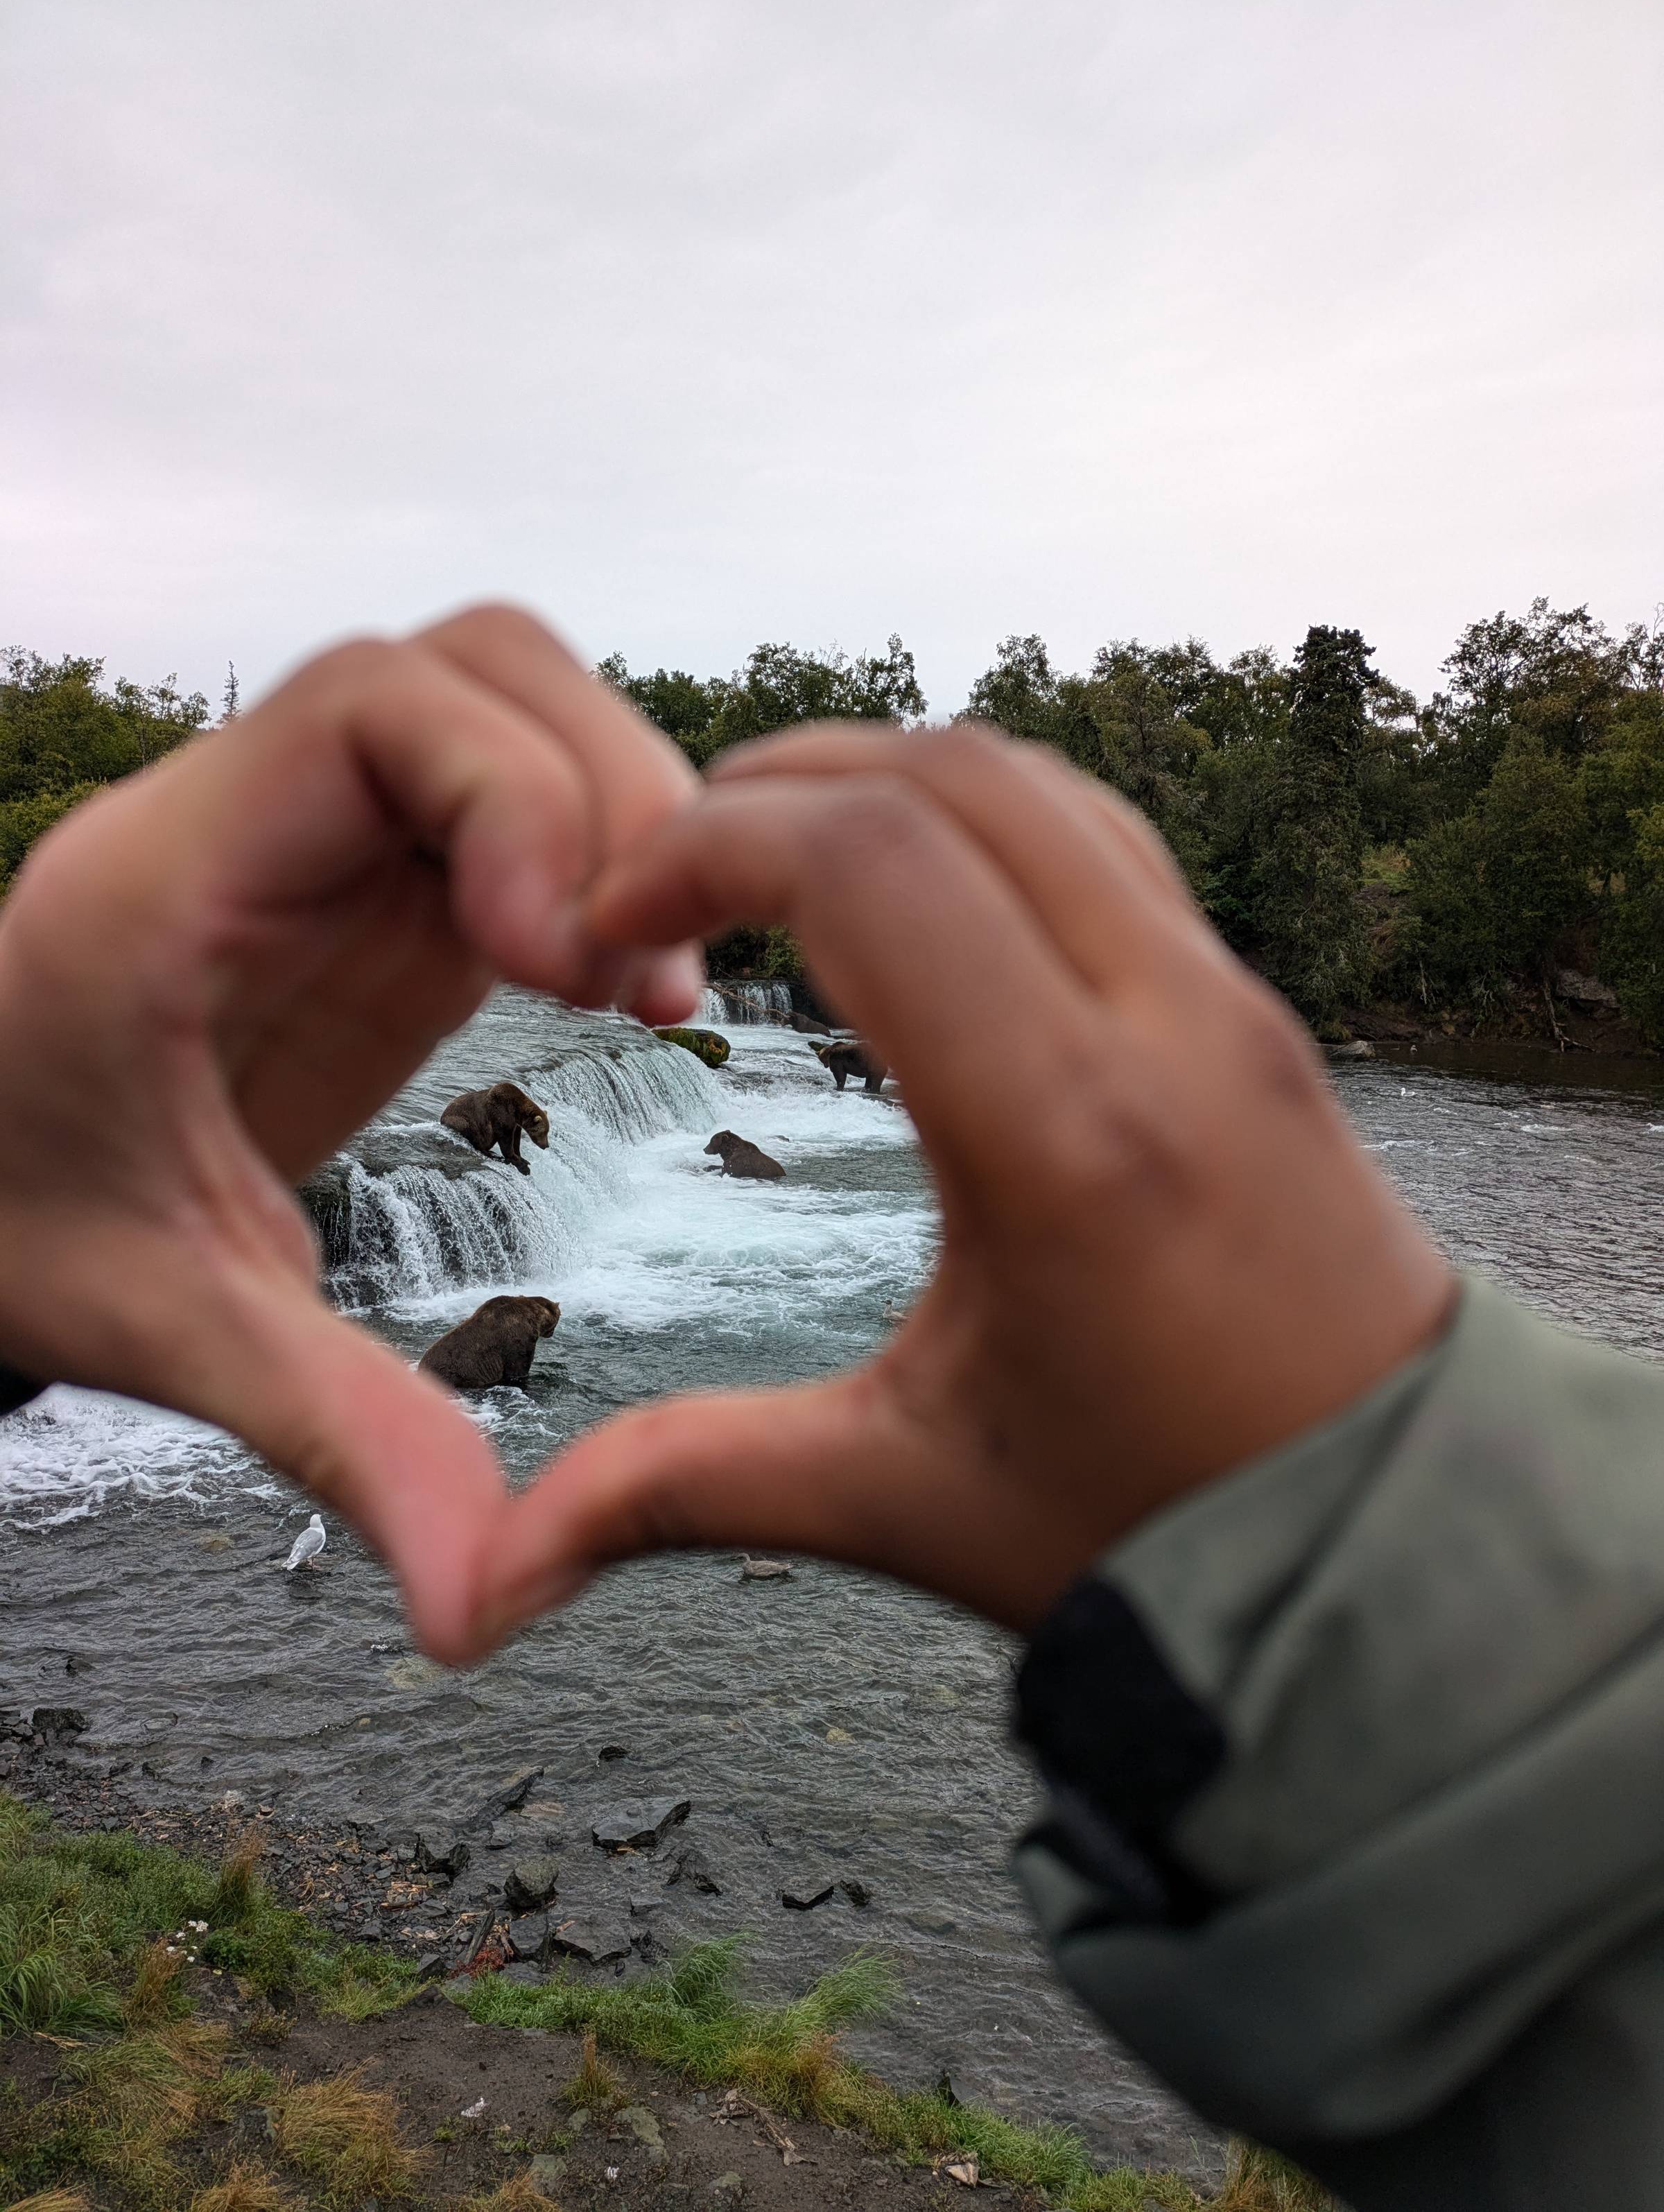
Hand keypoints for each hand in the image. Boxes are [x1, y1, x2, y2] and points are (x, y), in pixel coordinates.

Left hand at [0, 605, 698, 1659]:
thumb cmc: (11, 1222)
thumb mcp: (165, 1327)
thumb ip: (333, 1434)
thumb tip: (480, 1607)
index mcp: (171, 879)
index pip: (370, 705)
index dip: (513, 795)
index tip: (569, 966)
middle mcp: (253, 821)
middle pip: (474, 668)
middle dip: (602, 793)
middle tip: (648, 984)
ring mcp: (323, 843)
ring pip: (509, 711)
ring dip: (615, 818)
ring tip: (649, 991)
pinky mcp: (376, 889)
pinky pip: (515, 803)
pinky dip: (597, 867)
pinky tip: (621, 995)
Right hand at [487, 724, 1453, 1637]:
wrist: (1394, 1544)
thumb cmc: (1164, 1532)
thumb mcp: (906, 1497)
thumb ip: (686, 1488)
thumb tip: (486, 1580)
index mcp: (1064, 1135)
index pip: (867, 863)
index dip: (705, 845)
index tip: (615, 919)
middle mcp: (1165, 1028)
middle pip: (943, 778)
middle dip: (774, 786)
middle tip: (666, 870)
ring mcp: (1229, 1003)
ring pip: (1039, 783)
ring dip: (884, 780)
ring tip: (768, 857)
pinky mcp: (1255, 1011)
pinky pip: (1108, 838)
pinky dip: (984, 815)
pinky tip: (913, 889)